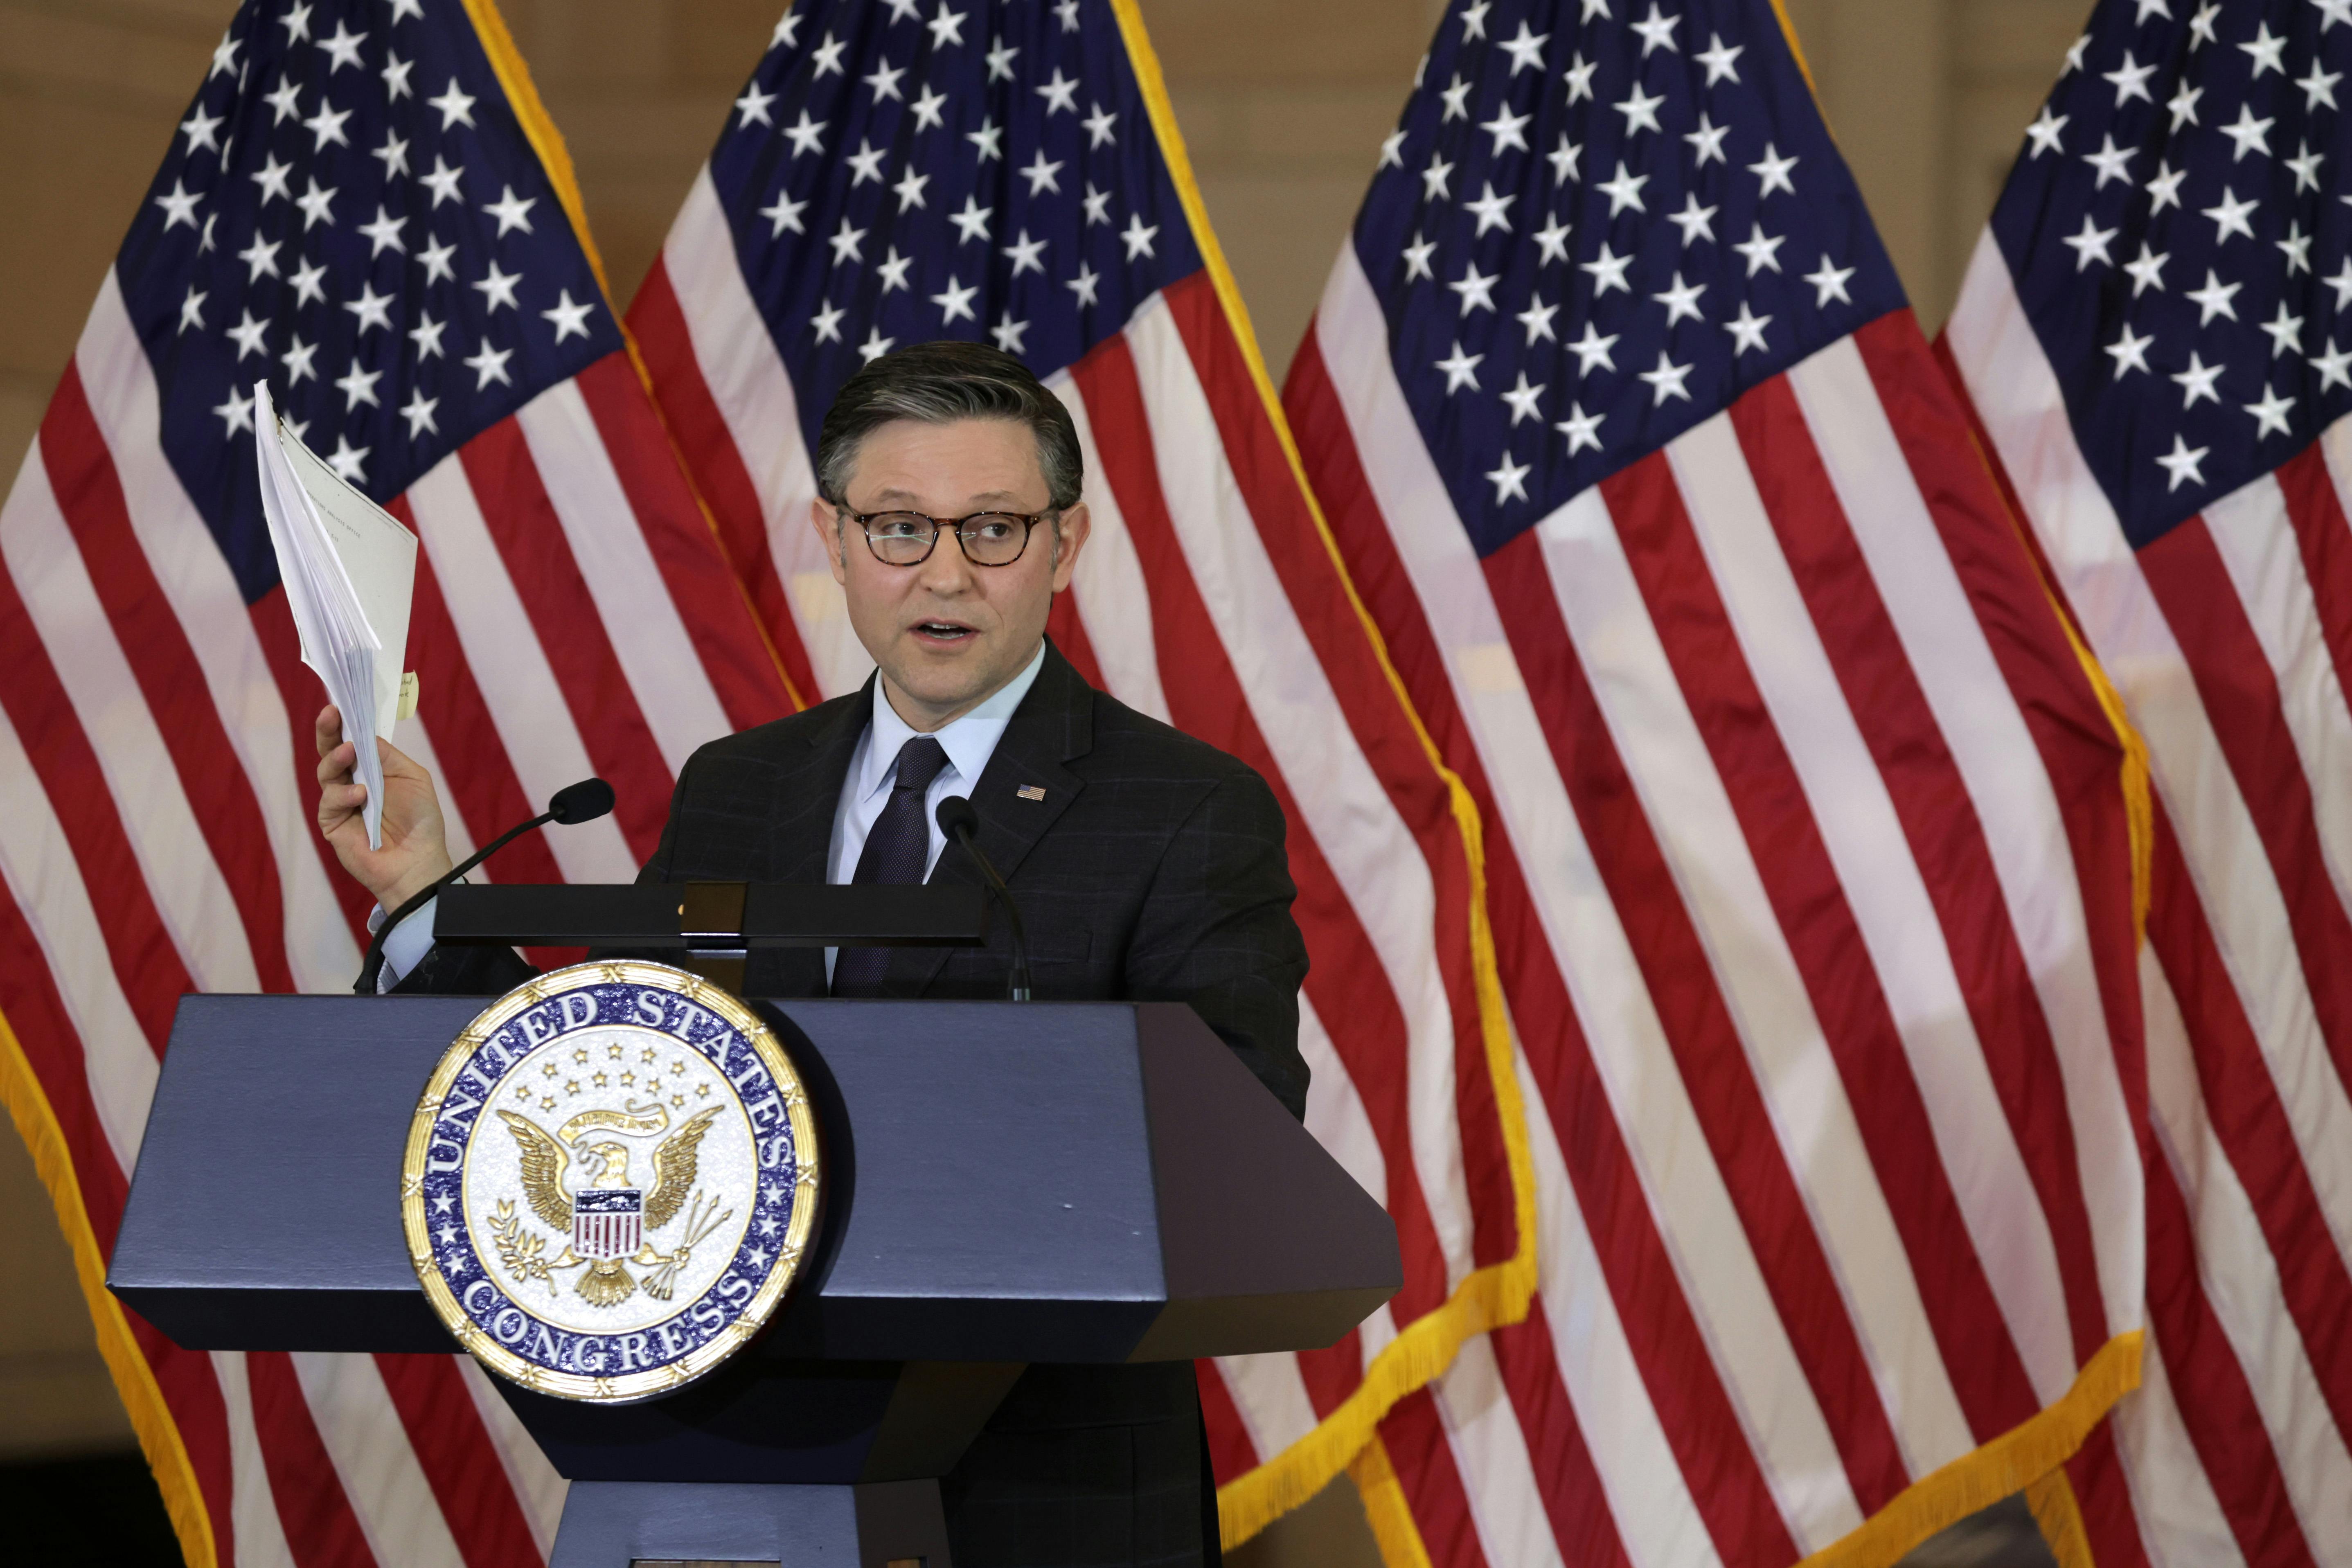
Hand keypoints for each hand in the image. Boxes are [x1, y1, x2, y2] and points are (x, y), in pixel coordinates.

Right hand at [315, 704, 453, 910]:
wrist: (418, 861)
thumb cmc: (420, 820)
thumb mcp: (412, 778)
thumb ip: (388, 756)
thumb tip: (365, 735)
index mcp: (371, 768)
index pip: (352, 740)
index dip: (345, 723)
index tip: (340, 704)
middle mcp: (351, 781)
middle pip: (331, 752)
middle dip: (328, 731)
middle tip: (330, 714)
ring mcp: (340, 802)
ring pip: (326, 773)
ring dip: (336, 759)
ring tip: (350, 753)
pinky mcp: (332, 823)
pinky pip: (329, 803)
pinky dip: (344, 795)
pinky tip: (360, 795)